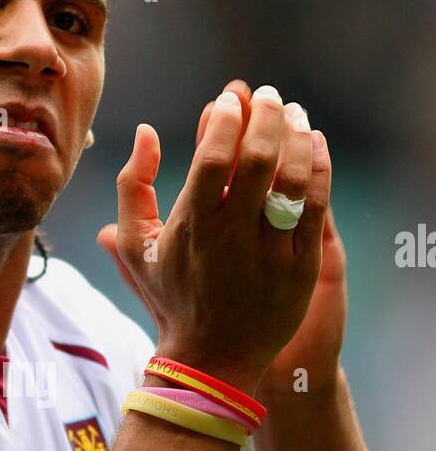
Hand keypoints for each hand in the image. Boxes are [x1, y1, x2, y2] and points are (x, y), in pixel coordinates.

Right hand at [96, 80, 329, 396]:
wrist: (212, 356)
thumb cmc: (172, 294)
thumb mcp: (137, 245)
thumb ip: (133, 185)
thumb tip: (145, 131)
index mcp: (192, 228)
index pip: (213, 158)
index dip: (224, 120)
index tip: (228, 99)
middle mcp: (232, 238)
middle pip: (258, 159)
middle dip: (266, 115)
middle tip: (266, 94)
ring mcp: (271, 252)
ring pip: (292, 178)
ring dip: (297, 135)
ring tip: (293, 112)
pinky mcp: (301, 265)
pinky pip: (315, 205)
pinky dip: (317, 167)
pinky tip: (314, 144)